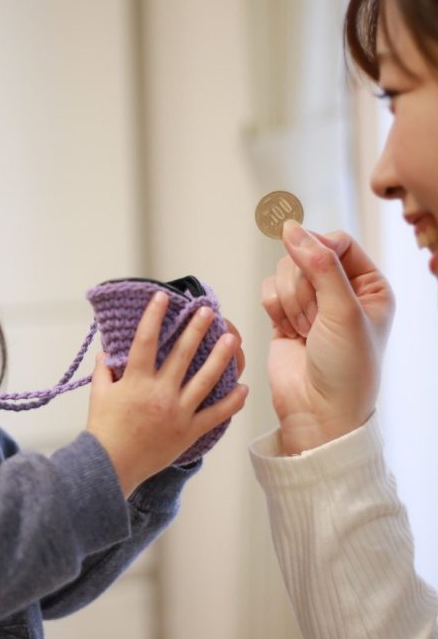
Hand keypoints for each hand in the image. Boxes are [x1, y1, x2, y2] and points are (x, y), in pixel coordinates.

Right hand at [86, 291, 247, 496]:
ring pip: (205, 380)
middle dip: (196, 329)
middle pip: (182, 354)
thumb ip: (104, 370)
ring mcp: (177, 412)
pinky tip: (243, 388)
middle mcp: (159, 393)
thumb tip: (107, 351)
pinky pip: (215, 415)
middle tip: (208, 311)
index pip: (146, 340)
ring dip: (220, 357)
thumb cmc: (103, 430)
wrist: (112, 466)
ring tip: (231, 339)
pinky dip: (231, 403)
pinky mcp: (188, 431)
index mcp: (136, 381)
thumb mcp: (99, 394)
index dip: (154, 316)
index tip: (163, 297)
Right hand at [261, 220, 394, 453]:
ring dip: (289, 301)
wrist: (318, 410)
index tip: (312, 268)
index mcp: (369, 285)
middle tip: (315, 320)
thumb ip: (318, 264)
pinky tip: (288, 331)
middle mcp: (340, 291)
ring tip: (304, 331)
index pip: (336, 242)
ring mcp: (311, 303)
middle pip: (304, 256)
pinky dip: (273, 309)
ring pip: (283, 272)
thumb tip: (290, 228)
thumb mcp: (342, 310)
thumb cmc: (346, 368)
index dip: (317, 251)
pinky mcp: (284, 316)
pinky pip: (268, 291)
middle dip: (302, 287)